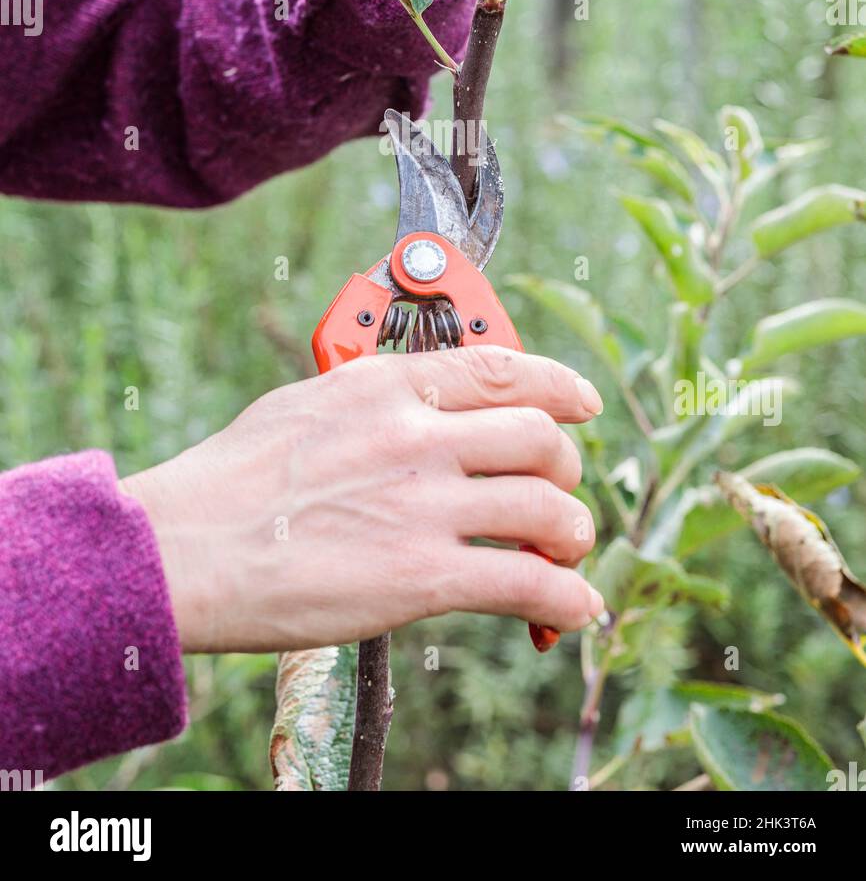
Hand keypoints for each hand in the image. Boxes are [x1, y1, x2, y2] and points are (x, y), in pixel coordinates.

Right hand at [121, 346, 603, 651]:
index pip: (501, 369)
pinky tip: (573, 607)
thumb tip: (417, 404)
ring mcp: (422, 506)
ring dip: (573, 534)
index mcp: (386, 386)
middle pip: (541, 437)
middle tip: (558, 493)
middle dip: (566, 468)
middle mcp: (416, 436)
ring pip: (548, 508)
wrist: (184, 551)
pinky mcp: (420, 577)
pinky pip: (528, 582)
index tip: (582, 402)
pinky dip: (567, 596)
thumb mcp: (306, 404)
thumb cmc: (228, 481)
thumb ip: (373, 399)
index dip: (559, 385)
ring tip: (565, 553)